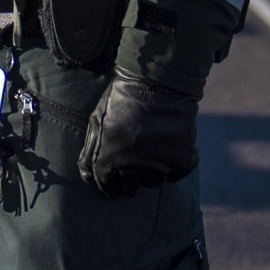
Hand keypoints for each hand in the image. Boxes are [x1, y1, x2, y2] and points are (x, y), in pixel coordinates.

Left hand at [76, 68, 199, 197]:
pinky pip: (176, 173)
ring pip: (154, 180)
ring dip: (152, 168)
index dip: (111, 182)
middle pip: (132, 188)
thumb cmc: (121, 99)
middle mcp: (132, 169)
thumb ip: (90, 152)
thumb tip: (87, 178)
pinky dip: (174, 162)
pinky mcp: (182, 161)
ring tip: (153, 144)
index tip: (117, 176)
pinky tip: (169, 144)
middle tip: (136, 159)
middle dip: (131, 178)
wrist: (158, 81)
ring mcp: (159, 166)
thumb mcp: (97, 121)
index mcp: (108, 161)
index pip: (107, 187)